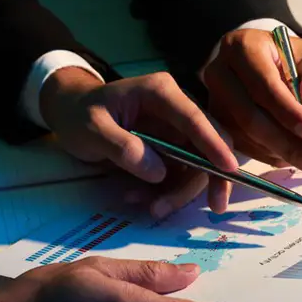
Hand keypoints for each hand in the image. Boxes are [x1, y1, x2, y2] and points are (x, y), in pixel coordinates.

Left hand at [40, 68, 236, 215]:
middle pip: (210, 143)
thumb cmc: (80, 114)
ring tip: (150, 208)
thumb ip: (123, 147)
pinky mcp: (173, 150)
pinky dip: (168, 193)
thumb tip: (159, 172)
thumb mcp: (91, 129)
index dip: (214, 144)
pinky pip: (182, 176)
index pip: (194, 118)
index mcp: (161, 93)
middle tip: (214, 208)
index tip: (229, 169)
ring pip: (199, 165)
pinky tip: (140, 199)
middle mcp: (178, 109)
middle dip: (212, 177)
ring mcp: (177, 131)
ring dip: (181, 192)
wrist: (73, 113)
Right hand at [203, 28, 301, 174]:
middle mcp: (220, 75)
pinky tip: (286, 167)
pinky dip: (270, 161)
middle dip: (288, 145)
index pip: (263, 85)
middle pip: (250, 118)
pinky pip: (242, 150)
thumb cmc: (292, 60)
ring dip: (284, 156)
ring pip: (246, 140)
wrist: (267, 63)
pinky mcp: (215, 126)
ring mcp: (213, 102)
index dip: (289, 112)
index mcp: (242, 48)